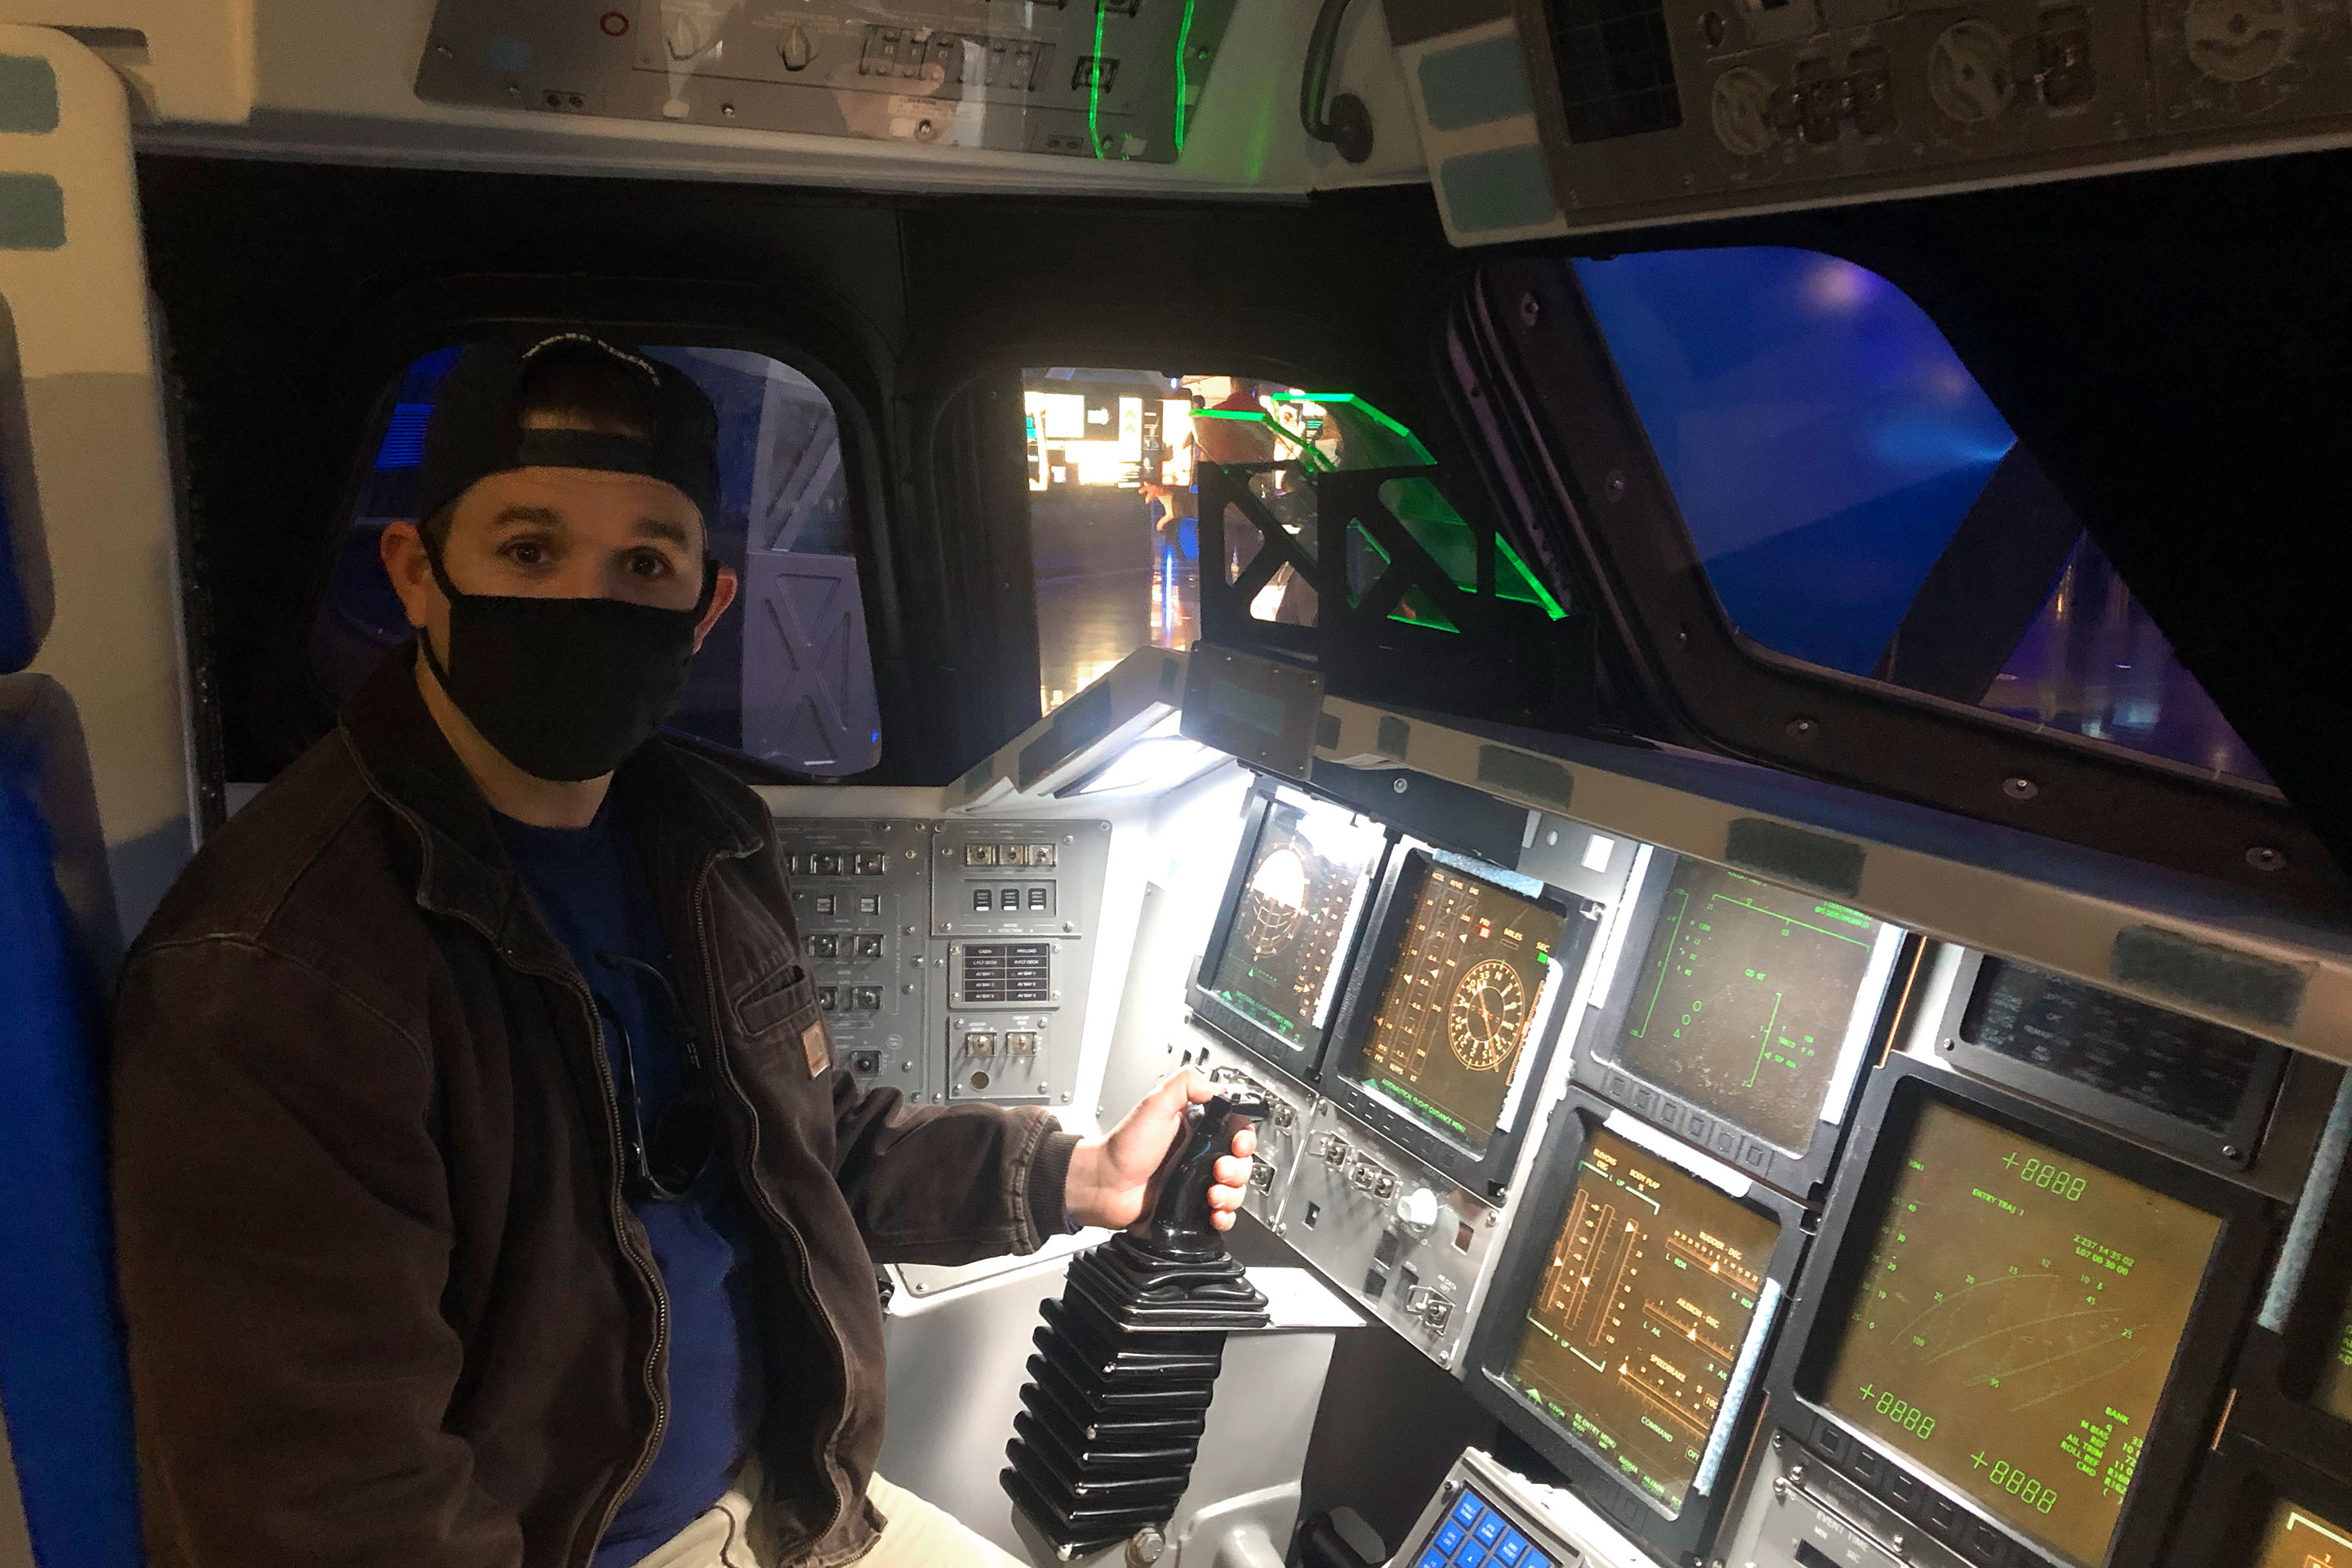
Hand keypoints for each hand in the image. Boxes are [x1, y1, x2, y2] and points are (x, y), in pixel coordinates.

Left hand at [1063, 1069, 1257, 1231]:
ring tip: (1212, 1193)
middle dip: (1238, 1168)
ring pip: (1235, 1189)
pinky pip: (1222, 1213)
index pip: (1237, 1129)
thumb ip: (1184, 1085)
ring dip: (1232, 1193)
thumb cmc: (1122, 1149)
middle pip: (1242, 1162)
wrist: (1103, 1187)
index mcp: (1196, 1128)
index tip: (1237, 1144)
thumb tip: (1214, 1087)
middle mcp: (1199, 1154)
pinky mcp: (1192, 1206)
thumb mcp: (1154, 1104)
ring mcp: (1196, 1181)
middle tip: (1220, 1170)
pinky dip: (1225, 1215)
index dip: (1244, 1138)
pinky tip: (1215, 1212)